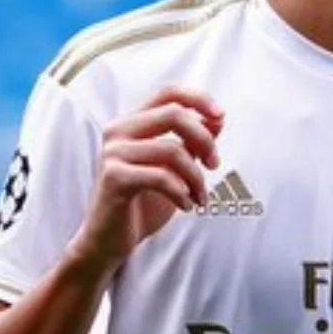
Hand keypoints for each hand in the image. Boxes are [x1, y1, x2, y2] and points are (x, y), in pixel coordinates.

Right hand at [69, 87, 223, 270]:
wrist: (111, 241)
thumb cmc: (143, 203)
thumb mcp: (175, 169)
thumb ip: (192, 142)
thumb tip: (218, 119)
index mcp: (132, 122)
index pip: (168, 92)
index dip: (199, 99)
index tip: (221, 116)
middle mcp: (118, 130)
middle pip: (174, 114)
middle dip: (204, 139)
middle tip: (214, 165)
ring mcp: (113, 153)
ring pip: (172, 150)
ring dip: (196, 177)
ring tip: (200, 197)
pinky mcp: (114, 178)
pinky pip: (161, 177)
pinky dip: (182, 192)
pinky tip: (186, 206)